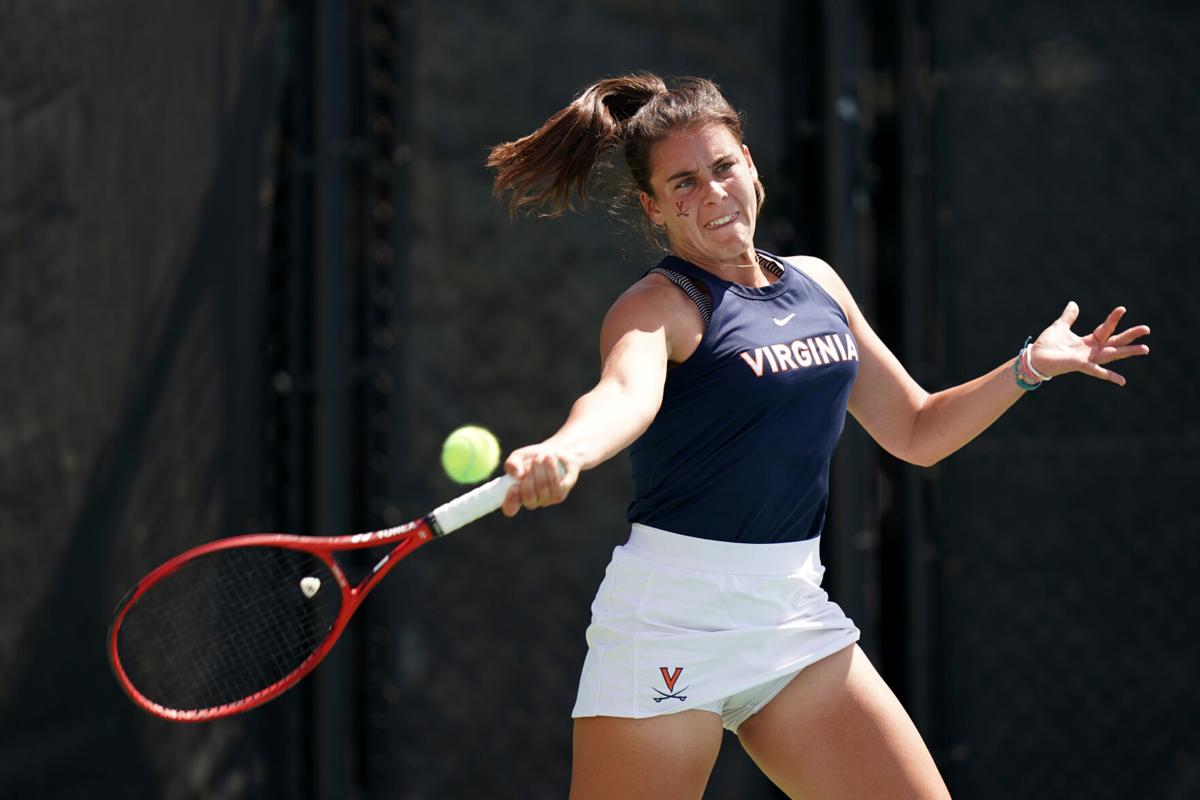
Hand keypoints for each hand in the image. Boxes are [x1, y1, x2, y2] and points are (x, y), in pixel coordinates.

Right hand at [501, 444, 577, 516]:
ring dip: (541, 469)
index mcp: (517, 495)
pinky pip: (555, 485)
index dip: (510, 502)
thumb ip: (512, 464)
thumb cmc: (533, 457)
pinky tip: (550, 459)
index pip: (510, 509)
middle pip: (528, 498)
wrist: (556, 454)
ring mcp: (546, 500)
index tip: (514, 487)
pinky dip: (551, 470)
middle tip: (530, 462)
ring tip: (542, 457)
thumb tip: (517, 475)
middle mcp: (531, 501)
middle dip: (529, 476)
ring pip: (542, 489)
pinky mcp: (559, 496)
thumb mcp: (519, 457)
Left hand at [1030, 302, 1150, 386]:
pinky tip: (1122, 381)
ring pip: (1112, 354)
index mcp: (1088, 342)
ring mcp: (1088, 359)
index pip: (1106, 329)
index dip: (1114, 319)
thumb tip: (1074, 304)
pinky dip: (1109, 376)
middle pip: (1115, 341)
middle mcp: (1091, 351)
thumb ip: (1069, 317)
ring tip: (1146, 349)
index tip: (1122, 309)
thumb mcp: (1060, 327)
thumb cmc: (1046, 345)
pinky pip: (1097, 371)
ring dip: (1128, 351)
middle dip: (1131, 335)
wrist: (1034, 358)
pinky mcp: (1080, 365)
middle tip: (1147, 329)